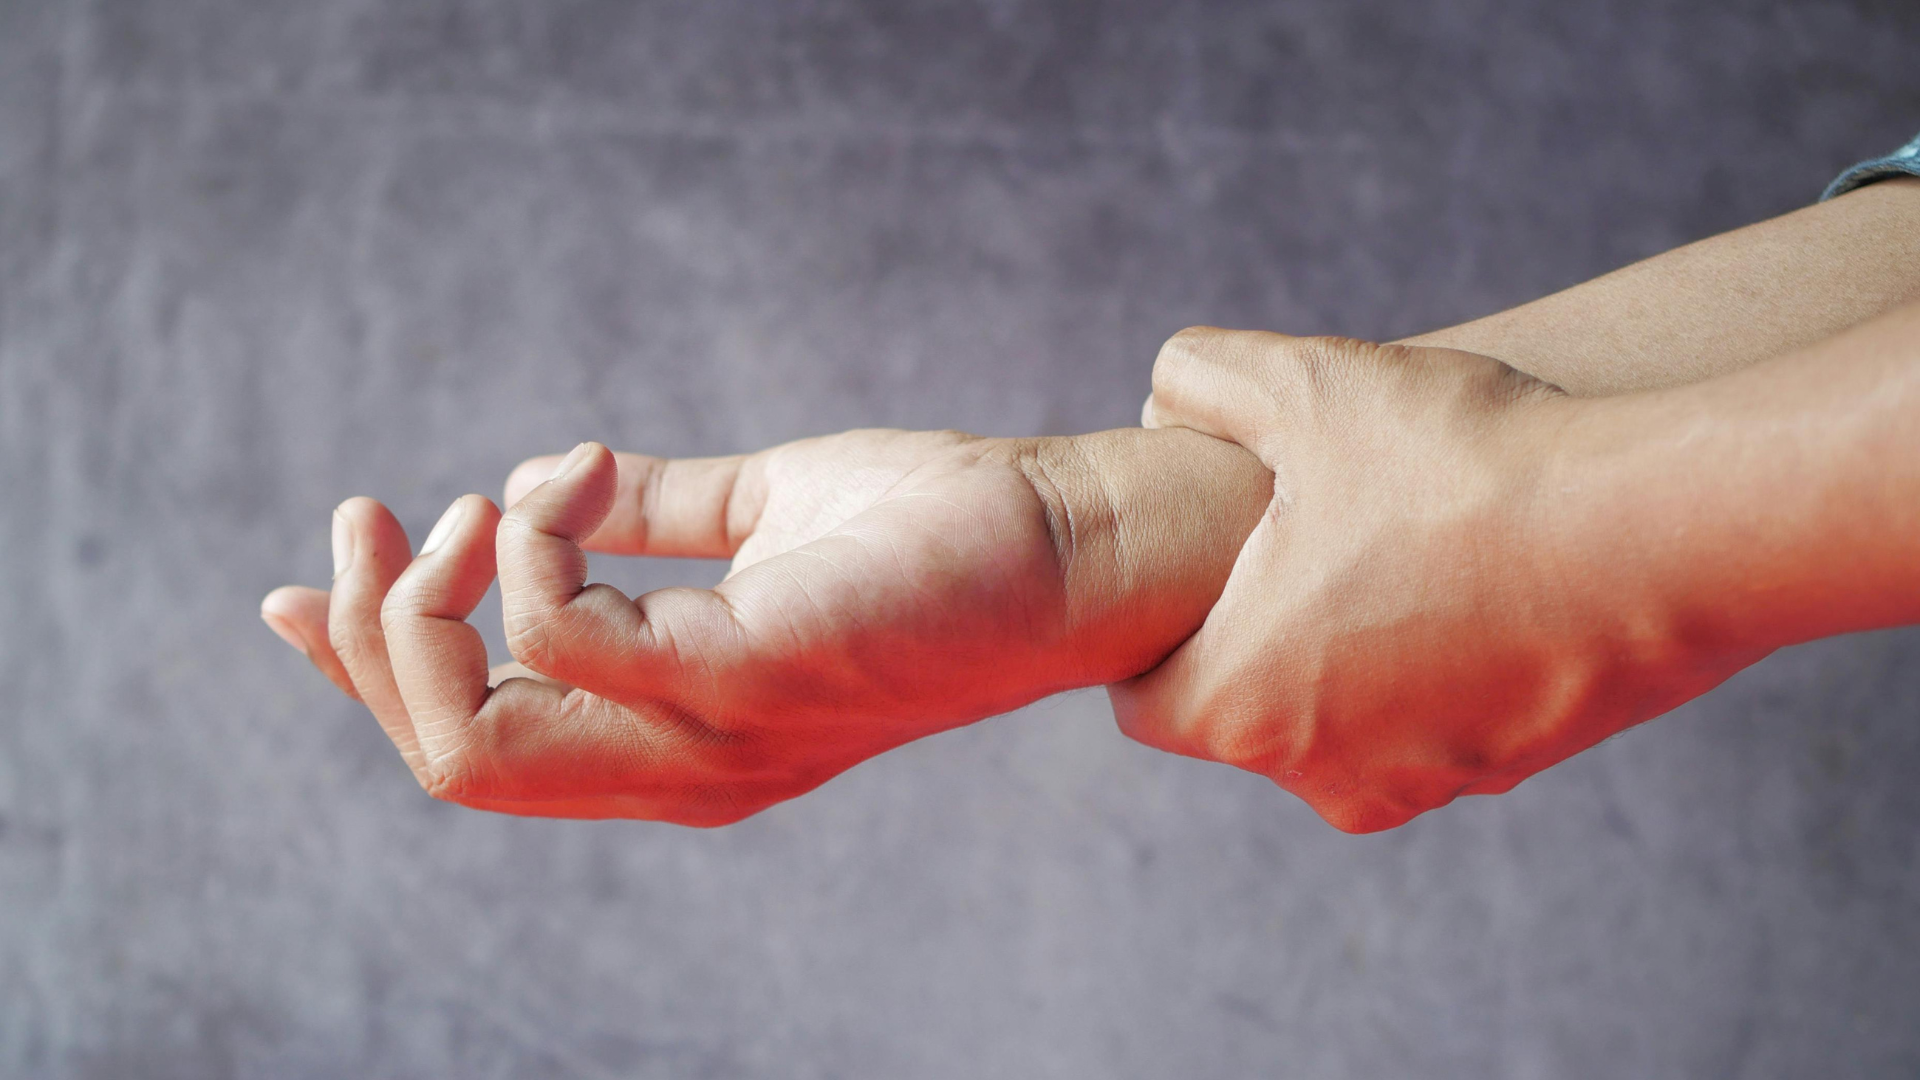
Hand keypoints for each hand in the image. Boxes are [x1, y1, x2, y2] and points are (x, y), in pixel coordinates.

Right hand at [261, 427, 1268, 823]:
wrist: (1070, 537)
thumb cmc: (927, 531)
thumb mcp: (753, 520)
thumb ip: (647, 521)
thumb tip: (532, 484)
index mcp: (671, 736)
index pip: (474, 747)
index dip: (366, 677)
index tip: (305, 585)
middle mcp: (681, 764)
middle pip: (447, 756)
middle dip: (374, 638)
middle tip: (381, 516)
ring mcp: (714, 737)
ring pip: (473, 732)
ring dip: (425, 602)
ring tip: (473, 503)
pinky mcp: (754, 676)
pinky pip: (566, 633)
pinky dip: (536, 539)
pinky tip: (581, 470)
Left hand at [1116, 329, 1756, 832]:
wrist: (1664, 534)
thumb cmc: (1467, 466)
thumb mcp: (1305, 387)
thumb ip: (1198, 379)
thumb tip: (1166, 393)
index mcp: (1241, 707)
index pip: (1139, 699)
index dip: (1154, 626)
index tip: (1190, 566)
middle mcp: (1323, 774)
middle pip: (1243, 707)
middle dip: (1252, 630)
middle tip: (1295, 536)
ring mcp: (1422, 780)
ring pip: (1339, 715)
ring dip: (1345, 647)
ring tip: (1392, 541)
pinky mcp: (1506, 767)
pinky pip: (1430, 716)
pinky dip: (1431, 662)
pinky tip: (1469, 573)